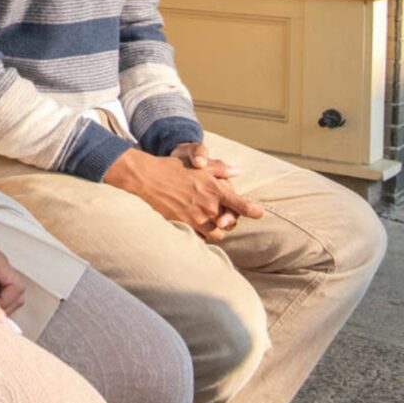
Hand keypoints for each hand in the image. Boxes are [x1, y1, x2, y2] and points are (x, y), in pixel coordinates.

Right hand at [105, 147, 263, 239]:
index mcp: (214, 190)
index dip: (254, 210)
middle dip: (228, 220)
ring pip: (216, 233)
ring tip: (207, 220)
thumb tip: (237, 172)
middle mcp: (208, 207)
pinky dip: (200, 235)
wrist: (145, 178)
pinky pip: (199, 238)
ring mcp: (195, 219)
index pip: (243, 206)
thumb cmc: (171, 168)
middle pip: (230, 224)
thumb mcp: (197, 164)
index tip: (257, 212)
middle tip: (222, 214)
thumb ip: (219, 169)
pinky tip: (193, 226)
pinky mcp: (183, 226)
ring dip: (215, 228)